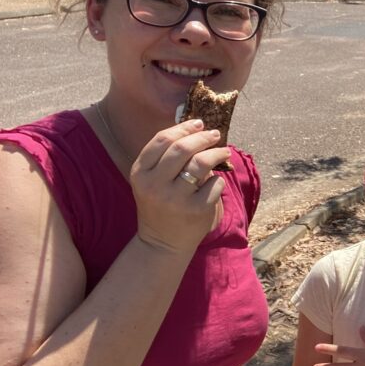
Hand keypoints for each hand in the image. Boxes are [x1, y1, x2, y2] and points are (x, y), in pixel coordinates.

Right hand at [130, 119, 231, 253]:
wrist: (162, 242)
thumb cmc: (160, 204)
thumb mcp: (152, 180)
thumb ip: (166, 157)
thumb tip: (196, 128)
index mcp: (140, 172)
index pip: (162, 140)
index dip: (183, 128)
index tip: (199, 123)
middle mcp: (154, 184)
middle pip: (182, 148)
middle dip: (202, 137)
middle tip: (215, 134)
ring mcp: (175, 198)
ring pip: (201, 163)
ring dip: (217, 153)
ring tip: (224, 152)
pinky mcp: (196, 210)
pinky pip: (214, 184)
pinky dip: (219, 180)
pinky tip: (217, 182)